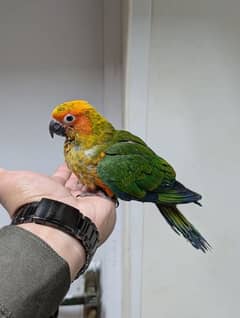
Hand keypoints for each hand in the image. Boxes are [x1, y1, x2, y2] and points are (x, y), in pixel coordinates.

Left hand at [0, 164, 115, 242]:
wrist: (58, 224)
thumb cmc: (35, 205)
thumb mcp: (9, 182)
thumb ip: (0, 175)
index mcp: (50, 192)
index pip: (60, 178)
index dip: (65, 169)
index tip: (69, 159)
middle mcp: (69, 199)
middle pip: (78, 180)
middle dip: (83, 169)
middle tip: (89, 156)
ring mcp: (87, 203)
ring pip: (94, 184)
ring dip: (98, 173)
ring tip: (102, 160)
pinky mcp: (104, 205)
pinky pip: (110, 190)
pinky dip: (111, 181)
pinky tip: (112, 171)